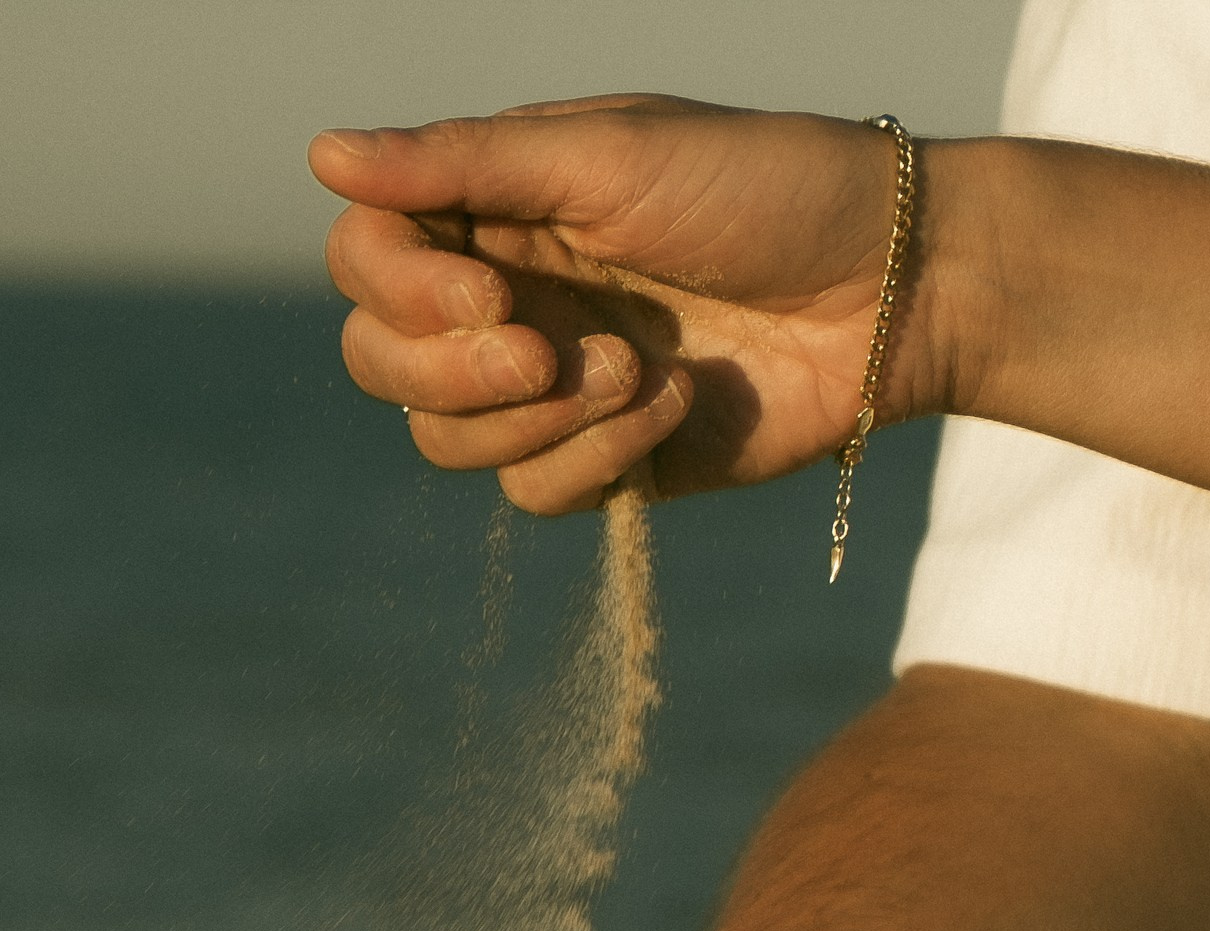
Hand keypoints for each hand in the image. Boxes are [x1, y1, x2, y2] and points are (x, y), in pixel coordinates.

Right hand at [310, 96, 956, 515]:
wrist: (889, 285)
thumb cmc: (758, 189)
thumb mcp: (605, 157)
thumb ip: (461, 164)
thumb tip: (321, 154)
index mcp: (492, 208)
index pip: (365, 261)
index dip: (401, 292)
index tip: (492, 291)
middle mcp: (504, 298)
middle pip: (383, 365)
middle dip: (454, 370)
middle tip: (546, 346)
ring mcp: (548, 389)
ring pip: (450, 442)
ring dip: (540, 417)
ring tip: (638, 366)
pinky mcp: (603, 463)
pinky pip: (536, 497)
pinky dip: (601, 457)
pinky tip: (677, 402)